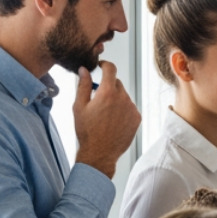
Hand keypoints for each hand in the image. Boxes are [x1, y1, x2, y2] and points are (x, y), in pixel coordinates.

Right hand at [73, 60, 139, 178]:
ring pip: (124, 96)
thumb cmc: (87, 131)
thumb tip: (84, 70)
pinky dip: (122, 109)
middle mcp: (123, 98)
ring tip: (104, 115)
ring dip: (115, 99)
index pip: (110, 69)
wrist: (100, 152)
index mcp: (107, 93)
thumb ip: (83, 85)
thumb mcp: (79, 106)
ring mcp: (132, 108)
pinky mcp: (137, 117)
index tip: (101, 66)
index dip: (105, 64)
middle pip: (116, 83)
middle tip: (97, 99)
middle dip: (107, 86)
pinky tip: (113, 121)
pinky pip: (130, 107)